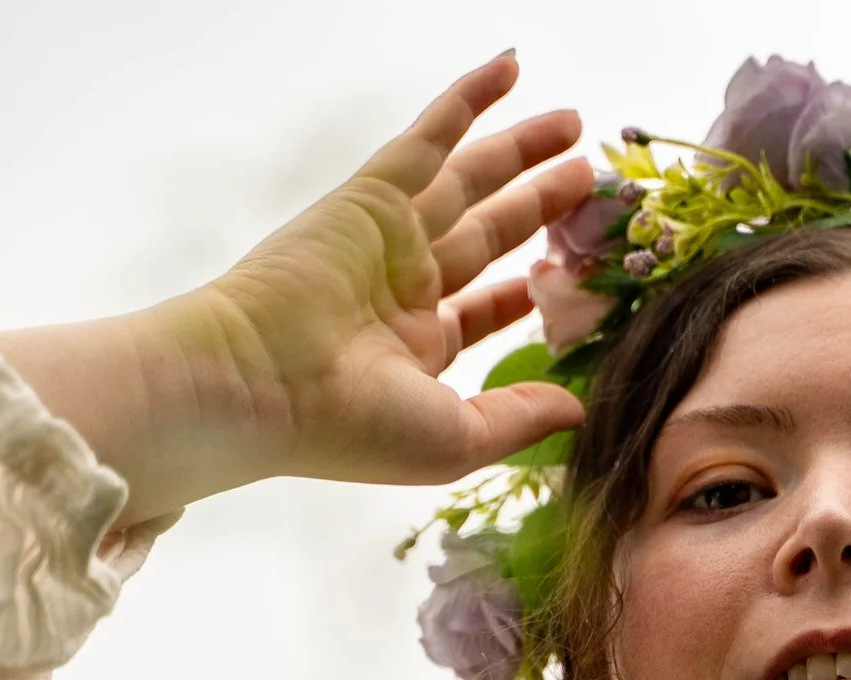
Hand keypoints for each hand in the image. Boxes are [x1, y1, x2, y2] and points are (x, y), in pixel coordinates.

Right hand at [0, 55, 589, 520]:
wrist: (261, 382)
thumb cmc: (347, 426)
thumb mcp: (457, 439)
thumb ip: (520, 419)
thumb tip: (576, 410)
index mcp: (416, 349)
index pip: (480, 308)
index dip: (524, 292)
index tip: (569, 271)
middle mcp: (402, 289)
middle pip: (487, 234)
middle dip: (537, 205)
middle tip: (589, 178)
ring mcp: (386, 238)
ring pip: (469, 181)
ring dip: (519, 149)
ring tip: (573, 126)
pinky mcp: (370, 196)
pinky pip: (426, 137)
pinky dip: (466, 100)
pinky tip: (509, 69)